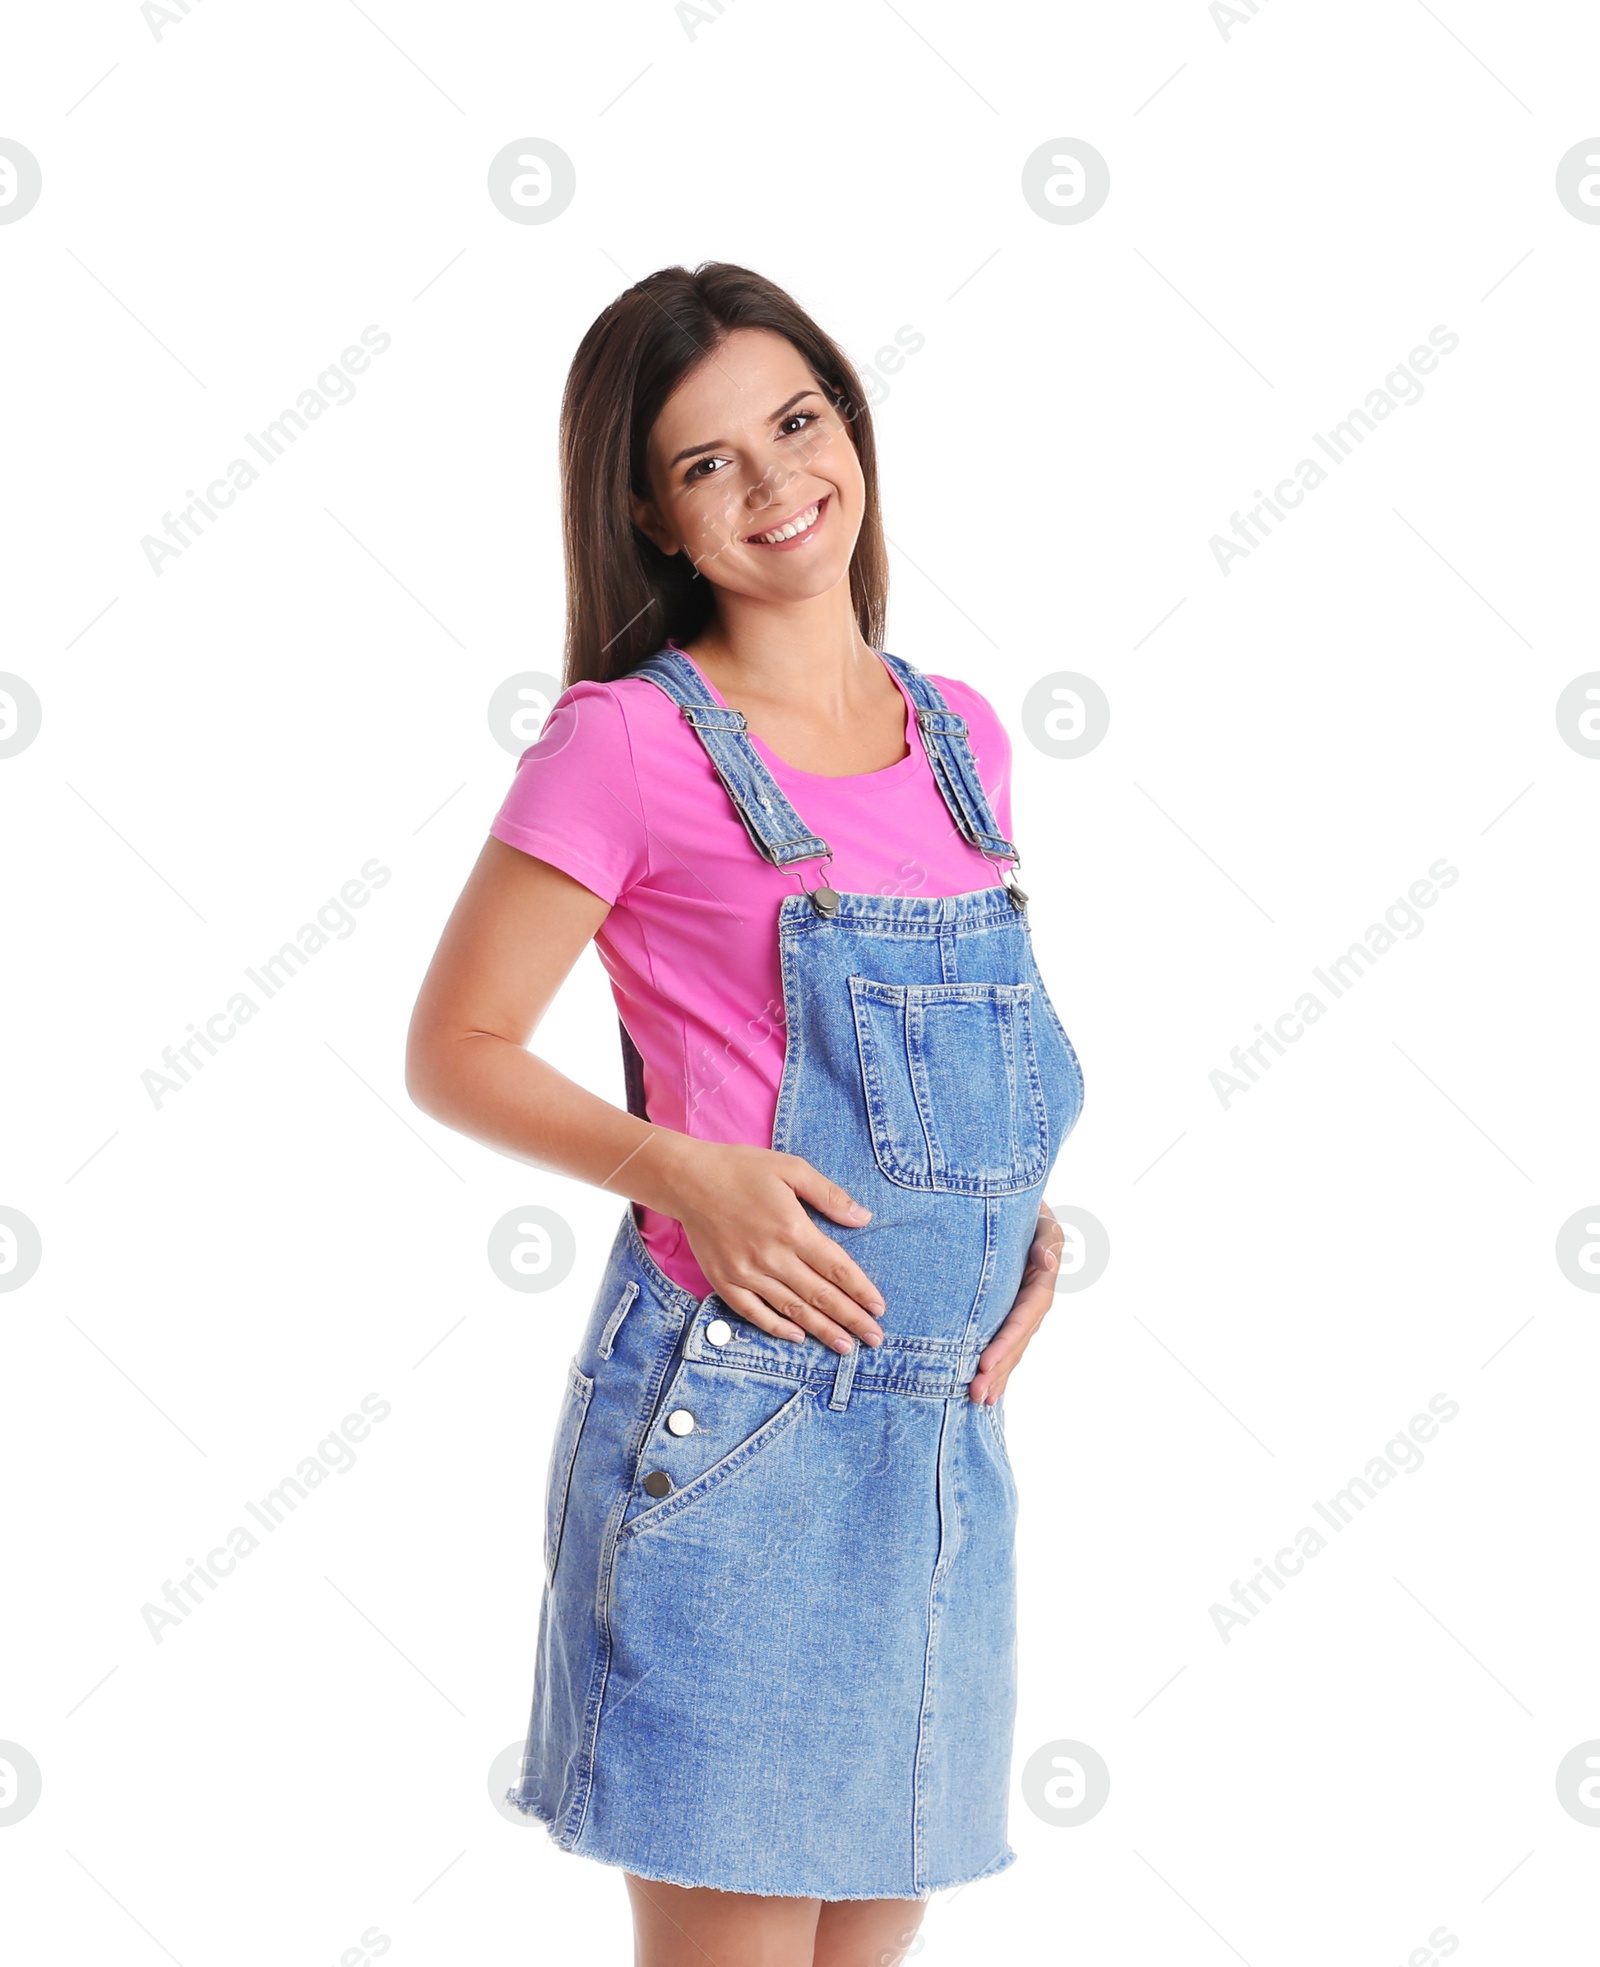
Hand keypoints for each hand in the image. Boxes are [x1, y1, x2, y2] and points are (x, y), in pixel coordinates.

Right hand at [647, 1138, 885, 1354]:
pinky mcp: (725, 1281)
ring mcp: (746, 1273)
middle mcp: (772, 1257)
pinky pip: (754, 1313)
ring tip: (844, 1347)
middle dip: (851, 1319)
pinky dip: (776, 1328)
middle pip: (820, 1296)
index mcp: (793, 1229)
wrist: (688, 1180)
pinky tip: (796, 1337)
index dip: (861, 1291)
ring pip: (792, 1309)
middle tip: (875, 1339)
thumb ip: (829, 1195)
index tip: (879, 1309)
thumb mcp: (792, 1168)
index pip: (837, 1268)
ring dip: (821, 1330)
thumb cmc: (742, 1169)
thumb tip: (864, 1217)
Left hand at [967, 1204, 1062, 1404]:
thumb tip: (1047, 1261)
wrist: (1016, 1209)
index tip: (984, 1362)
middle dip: (998, 1369)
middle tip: (976, 1394)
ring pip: (1010, 1349)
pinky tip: (985, 1391)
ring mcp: (1020, 1312)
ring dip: (996, 1376)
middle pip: (1017, 1342)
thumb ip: (1047, 1238)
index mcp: (1041, 1283)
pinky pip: (1003, 1344)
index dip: (1006, 1342)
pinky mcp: (1006, 1315)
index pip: (1024, 1317)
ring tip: (978, 1400)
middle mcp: (1032, 1304)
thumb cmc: (1028, 1211)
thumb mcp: (1042, 1219)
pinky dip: (995, 1368)